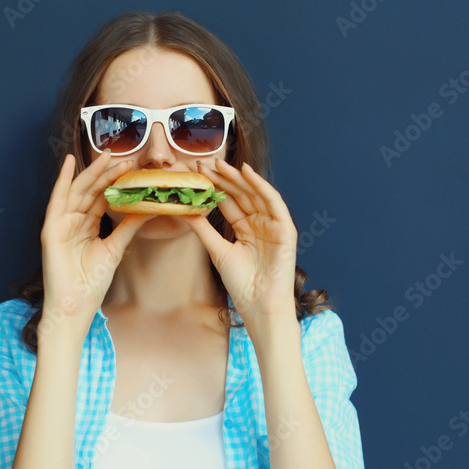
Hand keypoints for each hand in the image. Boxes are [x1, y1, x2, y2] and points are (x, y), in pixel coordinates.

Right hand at [39, 151, 155, 343]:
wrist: (76, 305)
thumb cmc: (92, 282)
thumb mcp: (115, 248)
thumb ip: (128, 228)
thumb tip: (148, 210)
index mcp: (86, 225)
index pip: (101, 197)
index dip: (115, 182)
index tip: (132, 168)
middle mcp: (73, 221)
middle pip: (91, 190)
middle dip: (107, 173)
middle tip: (125, 158)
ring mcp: (61, 223)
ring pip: (78, 191)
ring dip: (92, 173)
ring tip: (107, 157)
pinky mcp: (51, 229)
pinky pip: (57, 200)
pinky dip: (62, 180)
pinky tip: (68, 163)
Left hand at [178, 158, 297, 335]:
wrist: (259, 304)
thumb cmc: (241, 283)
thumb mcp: (217, 250)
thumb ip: (202, 229)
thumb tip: (183, 210)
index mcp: (245, 229)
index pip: (228, 202)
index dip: (213, 187)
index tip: (195, 175)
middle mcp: (260, 223)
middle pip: (240, 195)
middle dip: (223, 178)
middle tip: (203, 164)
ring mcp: (273, 225)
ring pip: (254, 194)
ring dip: (238, 178)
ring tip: (219, 164)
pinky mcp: (285, 229)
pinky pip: (273, 202)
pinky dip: (261, 186)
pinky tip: (247, 173)